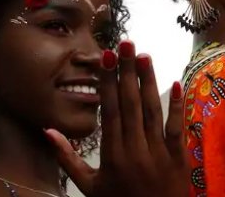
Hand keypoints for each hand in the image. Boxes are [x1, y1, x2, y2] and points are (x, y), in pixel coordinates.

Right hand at [48, 40, 190, 196]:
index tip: (107, 56)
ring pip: (153, 110)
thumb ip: (67, 158)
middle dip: (127, 71)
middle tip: (126, 42)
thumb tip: (47, 130)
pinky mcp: (178, 158)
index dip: (108, 81)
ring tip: (144, 55)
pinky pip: (177, 128)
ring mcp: (158, 153)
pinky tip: (176, 82)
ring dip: (149, 81)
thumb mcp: (88, 187)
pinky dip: (177, 106)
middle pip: (131, 103)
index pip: (110, 110)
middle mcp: (135, 149)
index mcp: (112, 154)